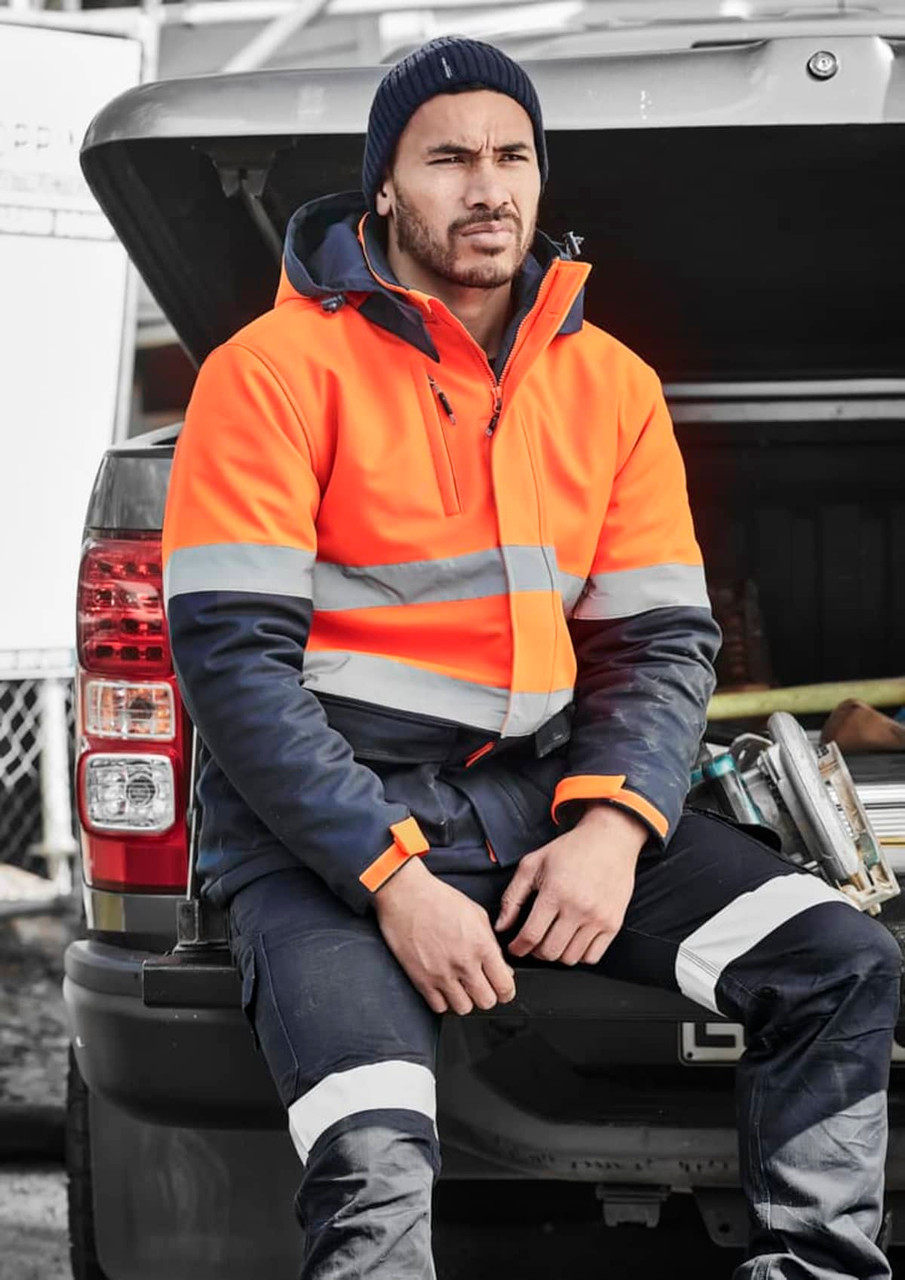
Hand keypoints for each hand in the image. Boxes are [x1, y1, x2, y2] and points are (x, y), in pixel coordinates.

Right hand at [374, 858, 515, 1015]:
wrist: (406, 895)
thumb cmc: (438, 899)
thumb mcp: (476, 914)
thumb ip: (491, 943)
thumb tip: (502, 967)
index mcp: (481, 946)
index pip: (504, 985)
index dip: (507, 991)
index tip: (504, 990)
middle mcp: (463, 963)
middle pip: (487, 1001)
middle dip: (488, 995)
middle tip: (483, 987)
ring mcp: (441, 974)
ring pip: (464, 1008)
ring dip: (465, 1000)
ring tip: (462, 987)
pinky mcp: (421, 980)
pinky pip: (439, 1007)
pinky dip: (443, 1001)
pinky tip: (444, 987)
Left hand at [494, 805, 646, 965]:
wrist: (609, 840)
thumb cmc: (570, 850)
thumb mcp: (533, 864)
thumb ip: (513, 896)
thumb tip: (502, 926)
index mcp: (555, 891)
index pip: (531, 935)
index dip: (518, 948)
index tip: (515, 947)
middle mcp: (578, 907)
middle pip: (550, 952)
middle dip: (535, 951)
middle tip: (534, 941)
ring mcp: (598, 918)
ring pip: (570, 958)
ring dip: (557, 954)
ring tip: (554, 938)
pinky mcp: (613, 923)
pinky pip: (592, 957)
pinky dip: (579, 954)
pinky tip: (573, 939)